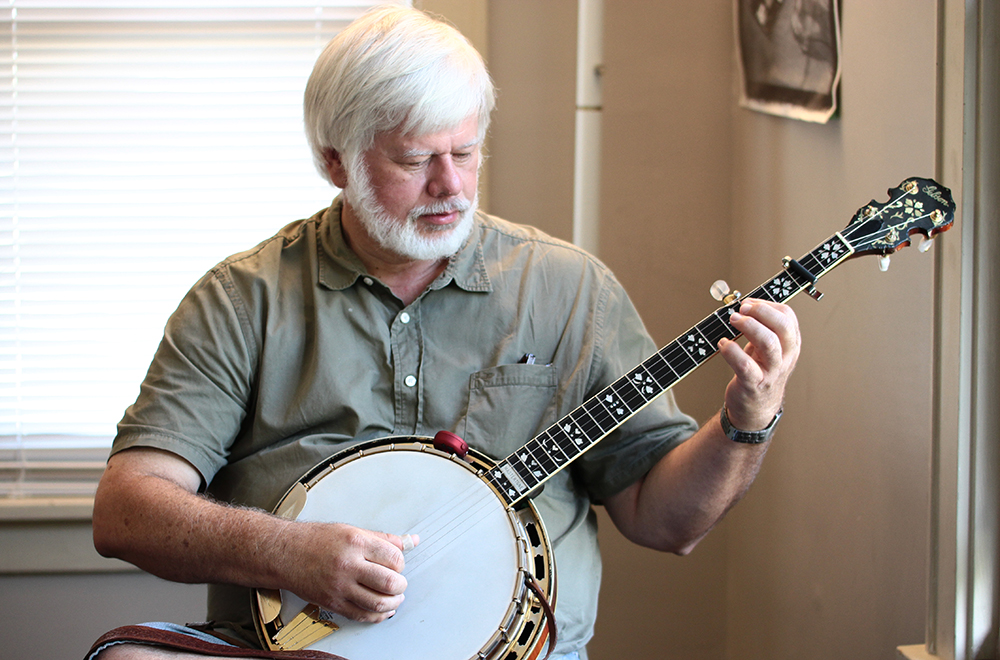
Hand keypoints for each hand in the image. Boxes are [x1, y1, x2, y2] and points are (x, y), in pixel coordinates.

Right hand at [284, 522, 414, 622]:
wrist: (286, 554)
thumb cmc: (316, 540)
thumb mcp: (353, 530)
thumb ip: (384, 539)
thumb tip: (410, 541)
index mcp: (356, 543)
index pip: (394, 558)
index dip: (401, 564)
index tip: (397, 565)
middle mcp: (348, 565)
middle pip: (389, 582)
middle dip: (400, 585)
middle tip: (399, 583)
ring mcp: (339, 586)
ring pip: (377, 603)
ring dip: (392, 603)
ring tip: (393, 597)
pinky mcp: (332, 603)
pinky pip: (361, 615)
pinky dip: (377, 616)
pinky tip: (381, 610)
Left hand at [717, 298, 799, 429]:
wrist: (756, 408)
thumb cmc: (760, 371)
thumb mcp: (767, 348)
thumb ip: (762, 327)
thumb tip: (744, 303)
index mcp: (790, 344)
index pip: (788, 316)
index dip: (767, 305)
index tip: (749, 303)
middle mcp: (785, 357)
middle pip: (783, 327)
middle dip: (761, 312)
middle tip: (742, 308)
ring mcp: (771, 372)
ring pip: (768, 344)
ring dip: (749, 326)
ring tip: (733, 319)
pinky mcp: (754, 384)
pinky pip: (744, 365)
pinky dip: (731, 351)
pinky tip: (722, 344)